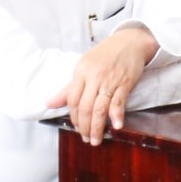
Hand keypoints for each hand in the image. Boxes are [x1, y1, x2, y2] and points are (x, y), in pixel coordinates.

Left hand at [47, 27, 158, 144]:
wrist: (130, 41)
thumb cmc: (106, 54)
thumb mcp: (84, 66)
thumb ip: (69, 88)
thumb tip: (50, 103)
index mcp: (81, 72)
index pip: (72, 100)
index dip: (74, 117)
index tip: (77, 127)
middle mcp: (94, 76)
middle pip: (85, 107)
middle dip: (84, 127)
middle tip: (86, 139)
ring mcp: (110, 80)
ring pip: (100, 108)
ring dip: (97, 127)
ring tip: (96, 139)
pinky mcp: (125, 82)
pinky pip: (119, 101)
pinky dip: (117, 115)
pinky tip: (115, 125)